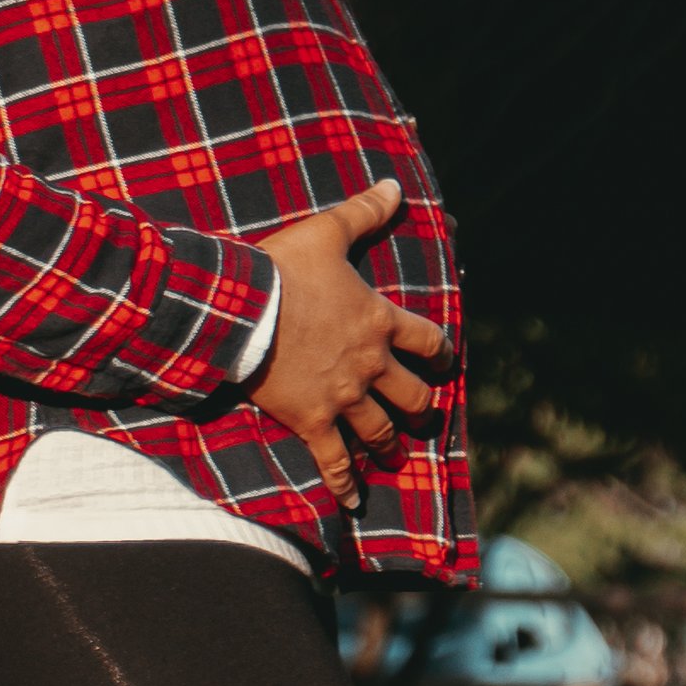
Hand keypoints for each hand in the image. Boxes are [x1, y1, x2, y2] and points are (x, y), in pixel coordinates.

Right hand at [251, 177, 450, 507]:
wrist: (241, 311)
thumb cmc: (282, 269)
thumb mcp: (326, 232)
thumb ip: (364, 212)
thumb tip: (396, 185)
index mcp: (379, 321)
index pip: (428, 340)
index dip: (440, 351)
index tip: (444, 362)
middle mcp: (370, 365)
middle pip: (411, 395)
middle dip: (419, 405)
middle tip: (421, 412)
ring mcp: (343, 398)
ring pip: (380, 430)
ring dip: (390, 442)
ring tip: (394, 453)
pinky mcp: (313, 421)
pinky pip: (335, 460)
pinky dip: (346, 482)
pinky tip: (354, 500)